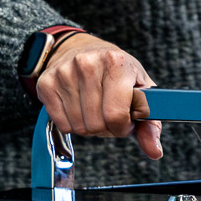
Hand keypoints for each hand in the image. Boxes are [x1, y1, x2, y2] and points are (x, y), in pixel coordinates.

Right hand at [35, 34, 162, 159]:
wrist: (82, 48)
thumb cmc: (117, 72)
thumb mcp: (141, 90)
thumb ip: (150, 124)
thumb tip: (155, 151)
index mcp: (116, 63)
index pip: (116, 114)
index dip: (123, 127)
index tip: (125, 122)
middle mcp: (87, 64)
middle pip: (97, 123)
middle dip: (107, 128)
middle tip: (110, 115)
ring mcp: (63, 72)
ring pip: (78, 126)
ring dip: (89, 127)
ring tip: (95, 109)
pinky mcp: (46, 83)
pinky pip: (61, 123)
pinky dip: (72, 123)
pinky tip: (79, 108)